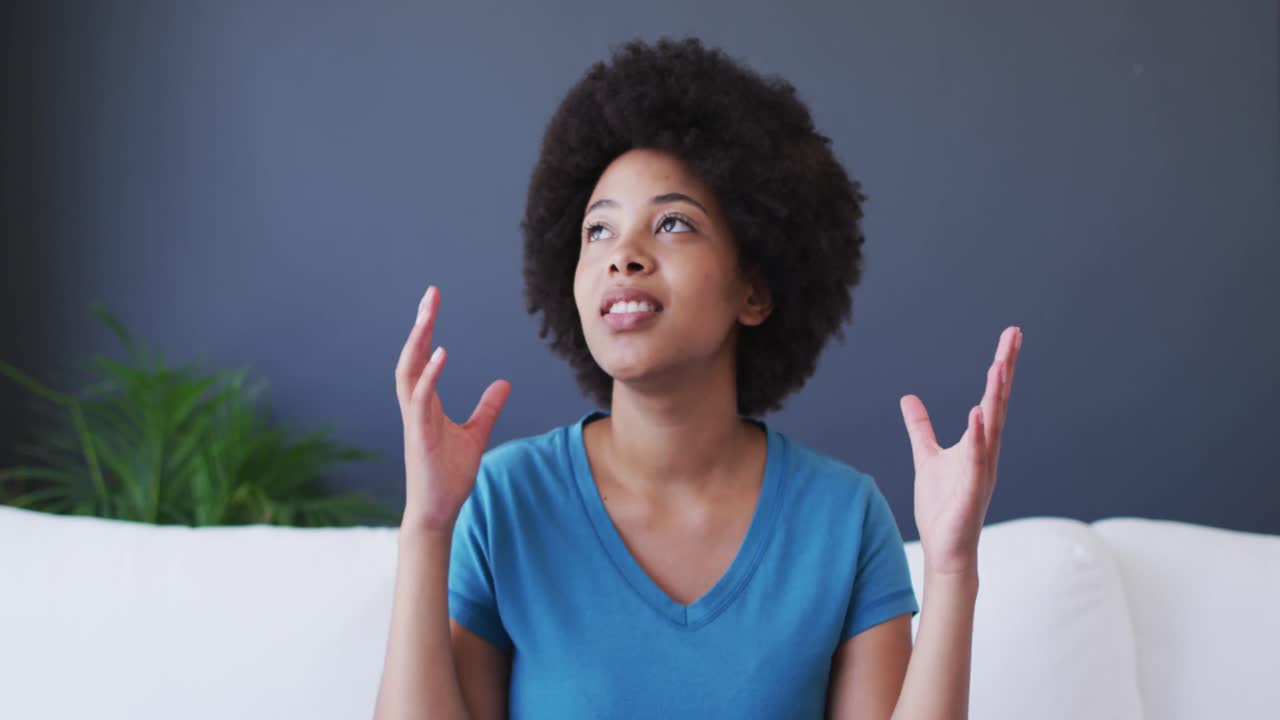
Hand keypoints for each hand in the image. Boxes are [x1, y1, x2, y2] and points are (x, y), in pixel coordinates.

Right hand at [395, 285, 511, 531]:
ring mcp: (414, 419)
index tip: (433, 301)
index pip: (423, 358)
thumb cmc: (449, 475)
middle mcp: (415, 406)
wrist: (438, 511)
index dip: (426, 329)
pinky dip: (430, 374)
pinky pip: (420, 398)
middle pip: (412, 356)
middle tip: (430, 294)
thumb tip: (504, 383)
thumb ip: (487, 408)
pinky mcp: (419, 434)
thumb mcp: (475, 434)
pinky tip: (441, 353)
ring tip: (428, 315)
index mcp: (426, 403)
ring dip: (418, 342)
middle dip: (420, 324)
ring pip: (409, 372)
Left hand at [899, 326, 1021, 577]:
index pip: (990, 398)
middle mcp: (986, 452)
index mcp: (978, 442)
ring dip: (995, 397)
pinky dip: (978, 436)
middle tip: (1013, 336)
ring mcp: (982, 470)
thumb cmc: (942, 506)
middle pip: (997, 403)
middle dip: (1004, 369)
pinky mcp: (973, 490)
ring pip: (991, 427)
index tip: (1008, 338)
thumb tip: (909, 398)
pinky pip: (977, 459)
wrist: (946, 548)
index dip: (999, 368)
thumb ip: (920, 428)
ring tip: (998, 366)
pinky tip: (977, 413)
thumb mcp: (926, 456)